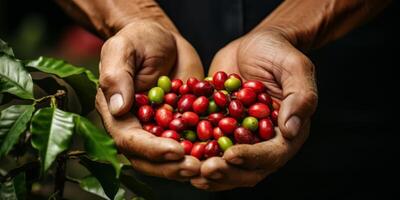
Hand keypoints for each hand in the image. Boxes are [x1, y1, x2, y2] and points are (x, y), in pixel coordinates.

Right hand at [96, 20, 203, 180]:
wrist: (164, 40)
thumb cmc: (139, 39)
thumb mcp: (123, 48)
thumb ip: (116, 75)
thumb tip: (118, 108)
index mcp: (117, 114)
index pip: (129, 139)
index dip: (150, 149)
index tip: (174, 150)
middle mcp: (138, 128)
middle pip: (150, 159)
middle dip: (172, 166)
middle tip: (196, 167)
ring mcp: (161, 130)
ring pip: (172, 158)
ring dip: (190, 165)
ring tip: (211, 166)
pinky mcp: (182, 126)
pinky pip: (193, 143)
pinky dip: (206, 151)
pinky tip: (223, 153)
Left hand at [191, 29, 317, 189]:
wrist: (254, 44)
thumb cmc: (278, 52)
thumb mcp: (295, 67)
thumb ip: (300, 96)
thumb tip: (290, 129)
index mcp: (287, 132)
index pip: (272, 154)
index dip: (251, 158)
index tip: (231, 156)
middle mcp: (264, 141)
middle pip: (247, 168)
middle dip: (226, 172)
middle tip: (205, 169)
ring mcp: (241, 138)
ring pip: (226, 165)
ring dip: (208, 172)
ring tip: (189, 171)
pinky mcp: (221, 130)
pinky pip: (208, 146)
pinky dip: (194, 153)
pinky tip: (179, 154)